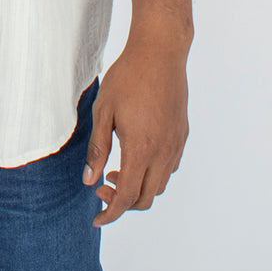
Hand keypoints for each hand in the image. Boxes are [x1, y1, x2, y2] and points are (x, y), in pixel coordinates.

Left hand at [83, 33, 189, 226]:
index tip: (96, 218)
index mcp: (141, 149)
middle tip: (101, 186)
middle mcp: (163, 152)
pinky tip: (137, 155)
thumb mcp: (103, 111)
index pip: (126, 196)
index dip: (110, 212)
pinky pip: (169, 166)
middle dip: (123, 202)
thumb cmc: (127, 77)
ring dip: (138, 187)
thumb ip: (97, 148)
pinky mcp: (182, 133)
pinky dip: (152, 173)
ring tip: (115, 169)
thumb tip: (89, 180)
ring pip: (159, 184)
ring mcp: (176, 144)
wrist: (160, 52)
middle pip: (145, 197)